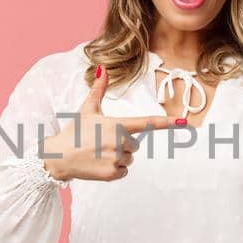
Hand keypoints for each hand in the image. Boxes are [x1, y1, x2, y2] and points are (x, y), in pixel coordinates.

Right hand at [41, 65, 176, 181]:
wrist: (58, 156)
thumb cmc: (75, 130)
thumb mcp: (87, 109)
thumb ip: (98, 89)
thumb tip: (102, 68)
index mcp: (117, 124)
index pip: (147, 123)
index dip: (167, 123)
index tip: (184, 123)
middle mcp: (119, 141)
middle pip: (135, 144)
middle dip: (122, 144)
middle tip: (101, 142)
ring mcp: (116, 158)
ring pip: (129, 159)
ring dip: (118, 157)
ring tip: (98, 153)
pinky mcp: (112, 173)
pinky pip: (124, 171)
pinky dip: (114, 170)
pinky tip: (99, 164)